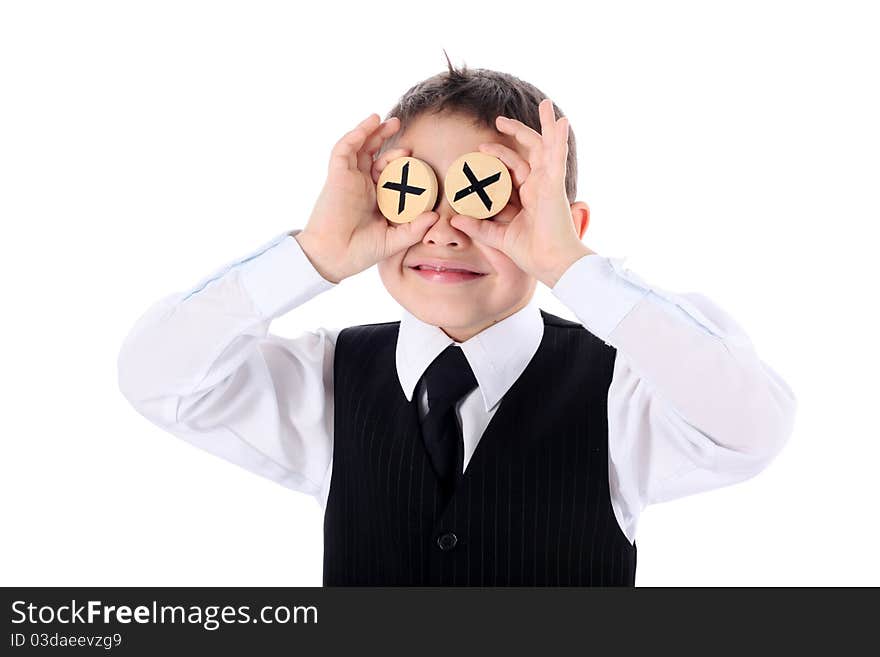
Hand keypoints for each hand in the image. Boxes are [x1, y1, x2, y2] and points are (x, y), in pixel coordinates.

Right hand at [296, 114, 438, 283]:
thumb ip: (413, 229)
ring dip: (372, 131)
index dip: (400, 162)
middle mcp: (361, 185)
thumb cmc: (360, 251)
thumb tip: (435, 216)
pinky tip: (369, 124)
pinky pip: (344, 150)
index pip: (388, 172)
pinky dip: (356, 135)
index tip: (417, 159)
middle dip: (385, 138)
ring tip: (387, 119)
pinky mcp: (337, 176)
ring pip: (359, 147)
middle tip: (401, 127)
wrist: (335, 257)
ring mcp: (349, 179)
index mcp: (374, 197)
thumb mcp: (393, 240)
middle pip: (372, 154)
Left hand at [449, 98, 593, 287]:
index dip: (498, 156)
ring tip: (544, 104)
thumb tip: (454, 219)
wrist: (550, 264)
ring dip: (545, 125)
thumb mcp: (498, 237)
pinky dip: (559, 139)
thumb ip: (479, 227)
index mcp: (529, 195)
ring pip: (547, 147)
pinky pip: (558, 157)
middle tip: (498, 120)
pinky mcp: (554, 186)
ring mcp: (548, 184)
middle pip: (531, 151)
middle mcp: (540, 186)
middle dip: (516, 132)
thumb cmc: (532, 253)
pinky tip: (560, 121)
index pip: (514, 168)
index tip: (479, 151)